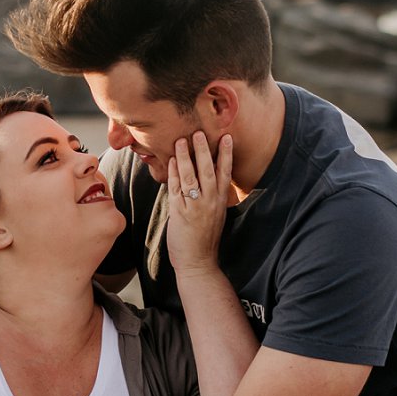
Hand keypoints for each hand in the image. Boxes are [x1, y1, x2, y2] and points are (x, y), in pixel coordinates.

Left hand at [167, 132, 232, 276]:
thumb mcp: (215, 214)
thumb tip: (206, 178)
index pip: (225, 173)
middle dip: (204, 150)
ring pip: (190, 177)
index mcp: (220, 201)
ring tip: (181, 141)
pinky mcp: (180, 214)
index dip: (226, 154)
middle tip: (199, 132)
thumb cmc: (205, 238)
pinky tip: (169, 162)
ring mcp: (195, 207)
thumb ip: (212, 196)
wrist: (198, 262)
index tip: (227, 137)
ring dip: (185, 158)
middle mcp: (210, 202)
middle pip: (208, 171)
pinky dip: (173, 174)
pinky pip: (176, 190)